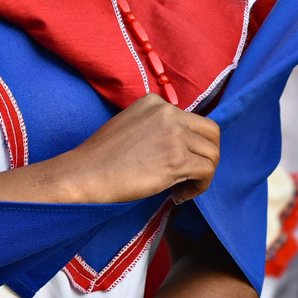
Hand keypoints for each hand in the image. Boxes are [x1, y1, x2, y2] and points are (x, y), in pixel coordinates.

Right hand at [45, 94, 220, 204]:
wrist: (85, 174)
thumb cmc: (101, 157)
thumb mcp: (131, 125)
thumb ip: (156, 127)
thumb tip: (179, 145)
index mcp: (155, 102)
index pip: (192, 120)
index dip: (191, 144)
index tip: (177, 162)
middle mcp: (169, 112)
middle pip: (211, 132)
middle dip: (207, 155)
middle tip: (191, 175)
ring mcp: (174, 134)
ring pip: (212, 153)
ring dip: (203, 175)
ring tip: (182, 189)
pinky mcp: (177, 158)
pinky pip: (207, 171)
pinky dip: (199, 187)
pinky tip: (179, 195)